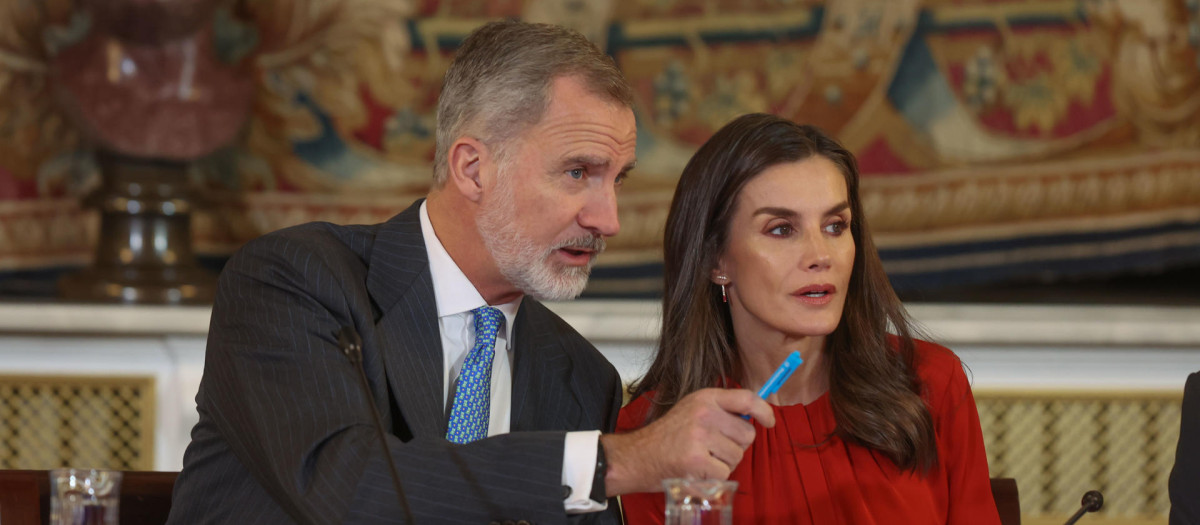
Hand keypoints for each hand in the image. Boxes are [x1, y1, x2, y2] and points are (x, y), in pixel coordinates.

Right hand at [600, 388, 773, 495]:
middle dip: (735, 446)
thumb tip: (754, 416)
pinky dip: (714, 477)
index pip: (746, 398)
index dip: (764, 410)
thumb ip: (720, 410)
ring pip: (737, 456)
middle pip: (747, 434)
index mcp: (705, 398)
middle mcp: (704, 413)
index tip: (770, 421)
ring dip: (724, 463)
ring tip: (701, 459)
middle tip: (712, 448)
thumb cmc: (667, 436)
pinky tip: (697, 470)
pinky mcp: (696, 460)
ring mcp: (700, 437)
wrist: (638, 456)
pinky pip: (725, 473)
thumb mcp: (691, 410)